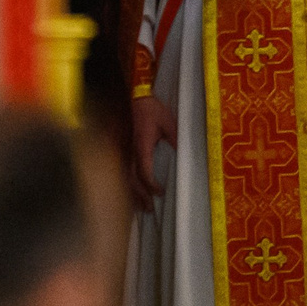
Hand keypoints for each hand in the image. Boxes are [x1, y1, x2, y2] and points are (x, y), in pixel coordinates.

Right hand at [128, 94, 172, 209]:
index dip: (151, 185)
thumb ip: (175, 139)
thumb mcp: (168, 122)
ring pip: (124, 177)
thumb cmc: (152, 109)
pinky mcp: (121, 149)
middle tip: (150, 209)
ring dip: (132, 192)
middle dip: (140, 195)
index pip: (144, 171)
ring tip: (140, 206)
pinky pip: (122, 170)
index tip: (160, 192)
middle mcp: (129, 151)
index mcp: (141, 145)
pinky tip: (131, 191)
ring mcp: (123, 150)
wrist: (135, 96)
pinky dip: (127, 183)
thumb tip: (184, 155)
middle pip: (132, 179)